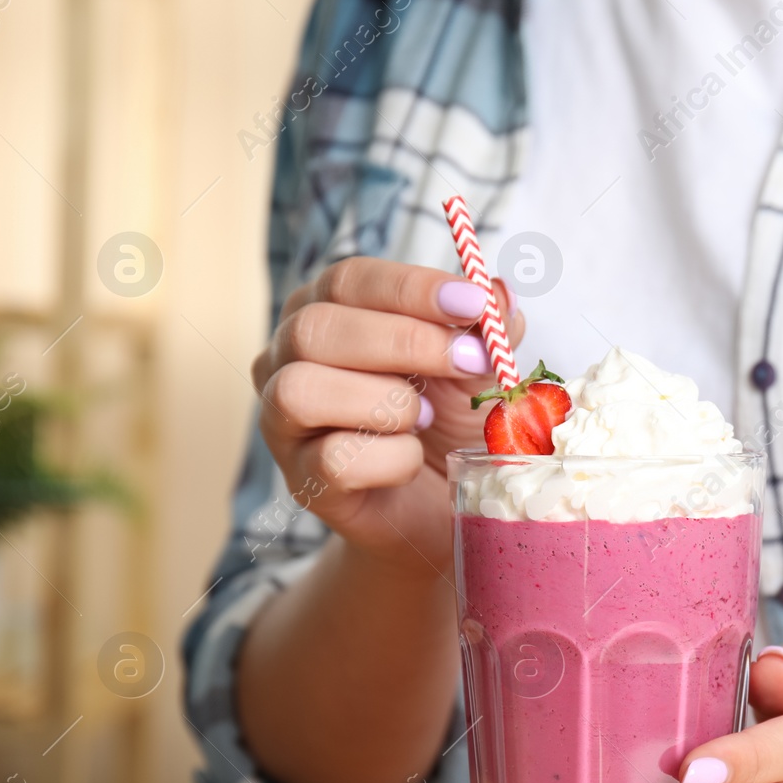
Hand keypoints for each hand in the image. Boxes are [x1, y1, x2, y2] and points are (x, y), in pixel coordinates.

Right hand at [249, 258, 522, 570]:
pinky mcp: (302, 479)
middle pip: (315, 328)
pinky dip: (390, 457)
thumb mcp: (476, 368)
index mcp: (327, 310)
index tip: (474, 303)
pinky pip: (333, 459)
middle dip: (404, 342)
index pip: (348, 279)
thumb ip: (485, 329)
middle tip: (469, 361)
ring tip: (426, 416)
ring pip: (302, 390)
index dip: (411, 287)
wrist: (443, 504)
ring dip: (386, 401)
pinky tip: (413, 458)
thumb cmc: (448, 421)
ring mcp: (284, 421)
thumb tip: (498, 293)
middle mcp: (288, 358)